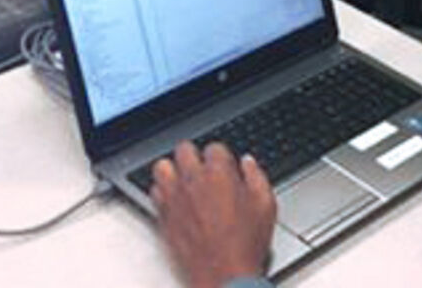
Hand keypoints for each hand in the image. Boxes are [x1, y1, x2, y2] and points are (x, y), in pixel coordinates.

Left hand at [151, 141, 276, 287]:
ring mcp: (175, 197)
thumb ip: (256, 176)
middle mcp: (193, 180)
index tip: (225, 166)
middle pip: (184, 149)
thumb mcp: (266, 206)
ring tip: (183, 179)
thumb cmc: (245, 245)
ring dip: (173, 169)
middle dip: (194, 155)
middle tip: (202, 168)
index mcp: (219, 173)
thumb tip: (248, 163)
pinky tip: (174, 199)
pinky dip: (162, 191)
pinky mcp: (163, 216)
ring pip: (162, 166)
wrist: (224, 277)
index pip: (214, 147)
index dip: (221, 157)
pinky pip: (154, 192)